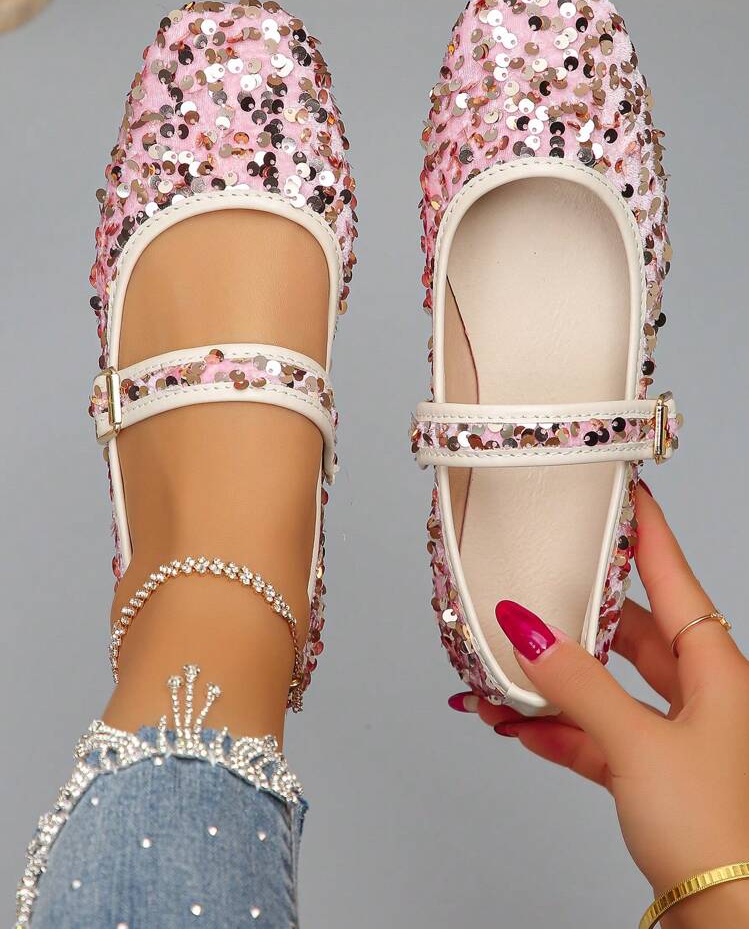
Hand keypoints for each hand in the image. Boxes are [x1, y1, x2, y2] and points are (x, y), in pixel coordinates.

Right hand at [449, 484, 748, 926]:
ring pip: (605, 687)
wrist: (729, 921)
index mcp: (716, 669)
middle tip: (534, 583)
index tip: (623, 490)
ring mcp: (676, 735)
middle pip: (629, 632)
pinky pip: (596, 734)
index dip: (647, 532)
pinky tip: (513, 724)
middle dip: (574, 617)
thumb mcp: (636, 743)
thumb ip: (576, 683)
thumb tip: (524, 628)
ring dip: (551, 683)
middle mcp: (701, 694)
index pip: (674, 577)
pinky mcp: (653, 775)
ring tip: (495, 671)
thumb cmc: (714, 830)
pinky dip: (556, 728)